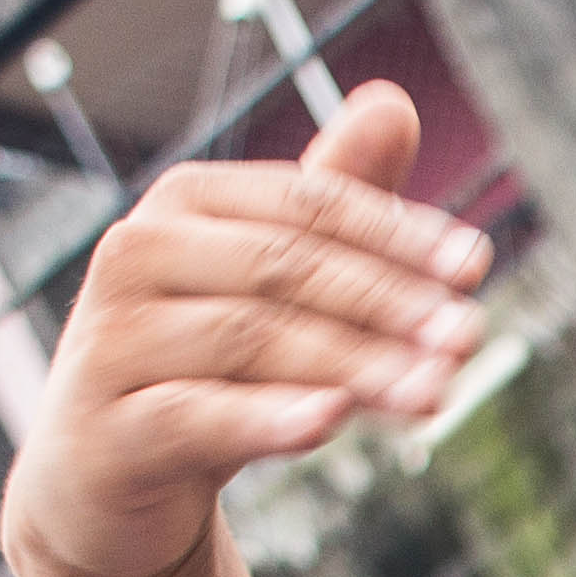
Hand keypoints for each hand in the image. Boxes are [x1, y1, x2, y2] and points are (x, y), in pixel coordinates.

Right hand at [0, 84, 491, 576]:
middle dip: (388, 303)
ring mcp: (112, 341)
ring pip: (254, 341)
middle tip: (469, 336)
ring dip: (356, 366)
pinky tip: (331, 421)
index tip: (475, 265)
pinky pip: (199, 416)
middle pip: (287, 267)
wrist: (100, 476)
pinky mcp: (109, 429)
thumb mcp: (268, 282)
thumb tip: (395, 100)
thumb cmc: (200, 364)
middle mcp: (137, 255)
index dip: (397, 232)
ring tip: (437, 392)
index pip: (308, 204)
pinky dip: (268, 417)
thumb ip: (330, 200)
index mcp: (185, 203)